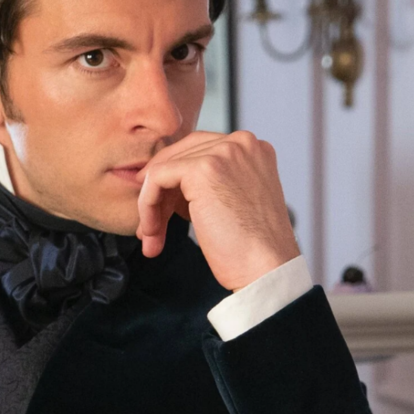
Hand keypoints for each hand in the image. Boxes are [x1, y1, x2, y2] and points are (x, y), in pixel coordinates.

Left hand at [136, 131, 299, 291]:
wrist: (266, 270)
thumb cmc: (251, 248)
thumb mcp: (232, 203)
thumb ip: (208, 185)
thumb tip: (165, 186)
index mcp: (252, 149)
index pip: (199, 152)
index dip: (175, 183)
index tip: (161, 210)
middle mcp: (241, 143)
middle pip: (180, 157)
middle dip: (160, 194)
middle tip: (150, 227)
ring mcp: (224, 152)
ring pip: (165, 168)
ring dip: (152, 205)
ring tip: (152, 238)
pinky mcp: (203, 168)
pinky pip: (157, 178)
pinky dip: (147, 204)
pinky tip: (152, 231)